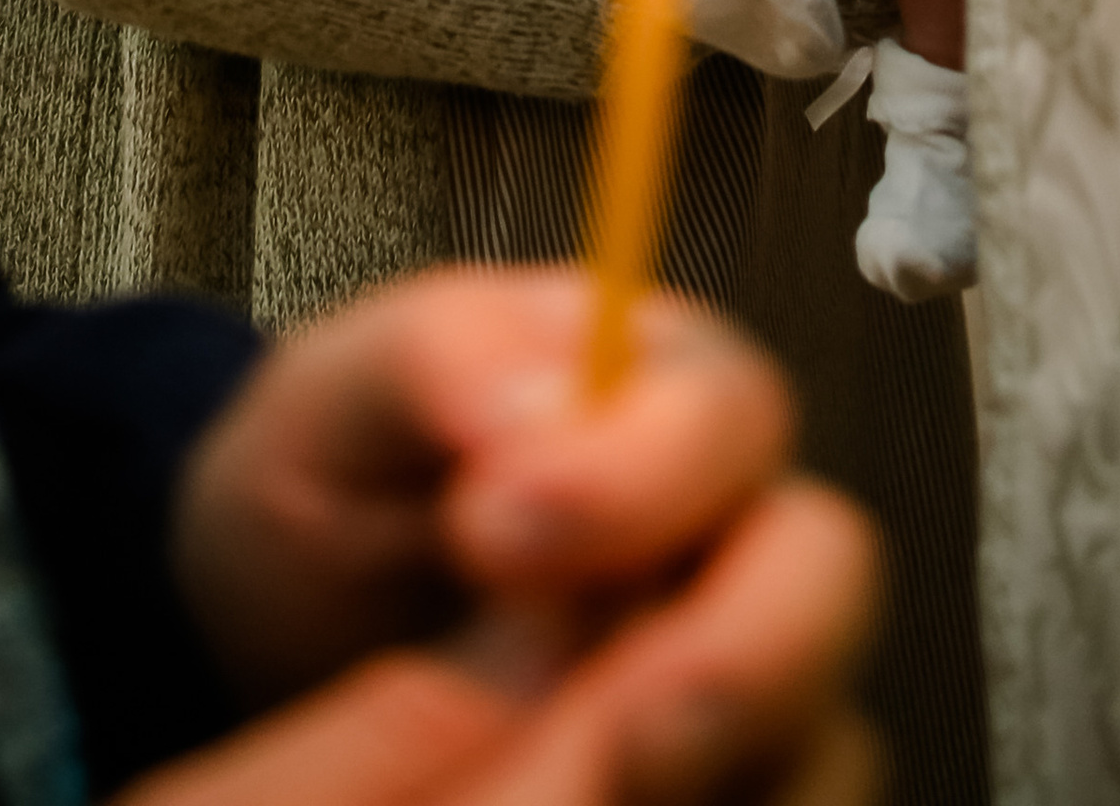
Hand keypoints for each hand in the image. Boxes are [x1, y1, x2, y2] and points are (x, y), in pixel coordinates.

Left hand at [145, 270, 876, 805]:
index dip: (639, 476)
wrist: (297, 647)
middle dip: (741, 653)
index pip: (724, 411)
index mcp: (656, 389)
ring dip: (723, 770)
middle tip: (626, 724)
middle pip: (822, 569)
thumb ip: (442, 358)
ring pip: (821, 727)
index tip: (496, 523)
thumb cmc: (340, 491)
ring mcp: (742, 669)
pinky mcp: (731, 782)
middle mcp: (726, 525)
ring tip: (590, 793)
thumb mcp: (342, 393)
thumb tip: (541, 399)